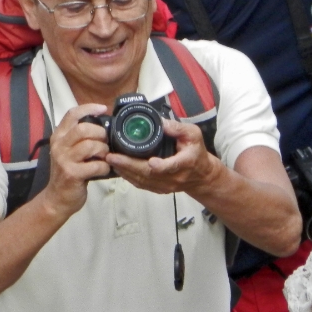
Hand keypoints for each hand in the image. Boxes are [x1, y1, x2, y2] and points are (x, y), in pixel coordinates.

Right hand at [39, 103, 112, 217]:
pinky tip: (103, 169)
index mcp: (59, 136)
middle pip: (83, 129)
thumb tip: (104, 126)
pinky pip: (96, 165)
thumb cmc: (68, 172)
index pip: (72, 114)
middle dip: (100, 133)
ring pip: (90, 145)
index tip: (103, 108)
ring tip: (105, 156)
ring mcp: (64, 160)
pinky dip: (104, 166)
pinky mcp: (72, 174)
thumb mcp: (69, 151)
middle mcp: (59, 146)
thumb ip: (80, 138)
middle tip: (106, 141)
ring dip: (103, 150)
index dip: (89, 108)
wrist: (57, 198)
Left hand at [106, 118, 222, 195]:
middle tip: (112, 156)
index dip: (161, 165)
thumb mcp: (193, 134)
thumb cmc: (196, 152)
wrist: (200, 175)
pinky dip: (128, 177)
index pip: (172, 166)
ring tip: (111, 160)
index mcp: (185, 162)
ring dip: (125, 171)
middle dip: (128, 165)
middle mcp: (174, 177)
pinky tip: (118, 168)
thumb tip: (160, 122)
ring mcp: (165, 186)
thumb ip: (178, 128)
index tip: (151, 161)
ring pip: (142, 181)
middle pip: (149, 174)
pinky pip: (141, 185)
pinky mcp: (158, 189)